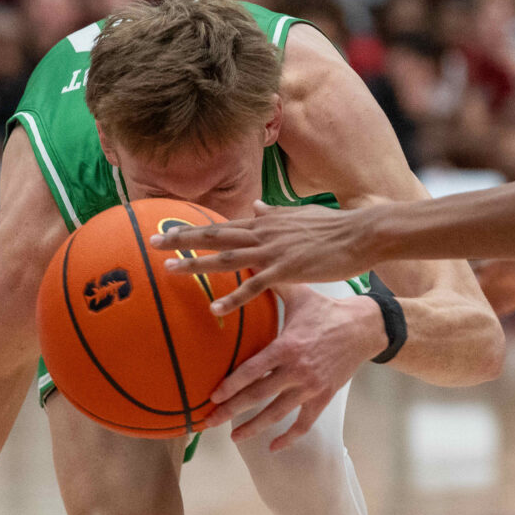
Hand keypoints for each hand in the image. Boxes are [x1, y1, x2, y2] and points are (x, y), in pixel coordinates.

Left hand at [152, 201, 380, 314]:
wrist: (361, 234)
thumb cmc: (333, 228)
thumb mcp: (298, 216)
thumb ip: (274, 214)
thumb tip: (255, 207)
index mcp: (265, 223)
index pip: (221, 224)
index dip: (193, 227)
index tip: (167, 229)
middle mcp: (263, 234)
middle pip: (215, 236)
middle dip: (182, 239)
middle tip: (153, 243)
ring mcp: (273, 252)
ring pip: (226, 258)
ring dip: (197, 264)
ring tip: (169, 271)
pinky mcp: (287, 270)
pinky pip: (253, 286)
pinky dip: (233, 297)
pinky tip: (215, 307)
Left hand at [209, 286, 380, 450]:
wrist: (364, 328)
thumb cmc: (326, 310)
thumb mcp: (299, 295)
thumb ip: (271, 284)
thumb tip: (248, 263)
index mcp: (287, 346)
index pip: (253, 371)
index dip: (231, 386)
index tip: (212, 397)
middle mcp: (297, 370)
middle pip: (259, 396)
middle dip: (231, 411)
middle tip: (208, 422)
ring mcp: (311, 386)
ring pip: (278, 413)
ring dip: (254, 427)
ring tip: (233, 437)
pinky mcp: (324, 396)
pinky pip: (305, 422)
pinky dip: (290, 437)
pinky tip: (273, 447)